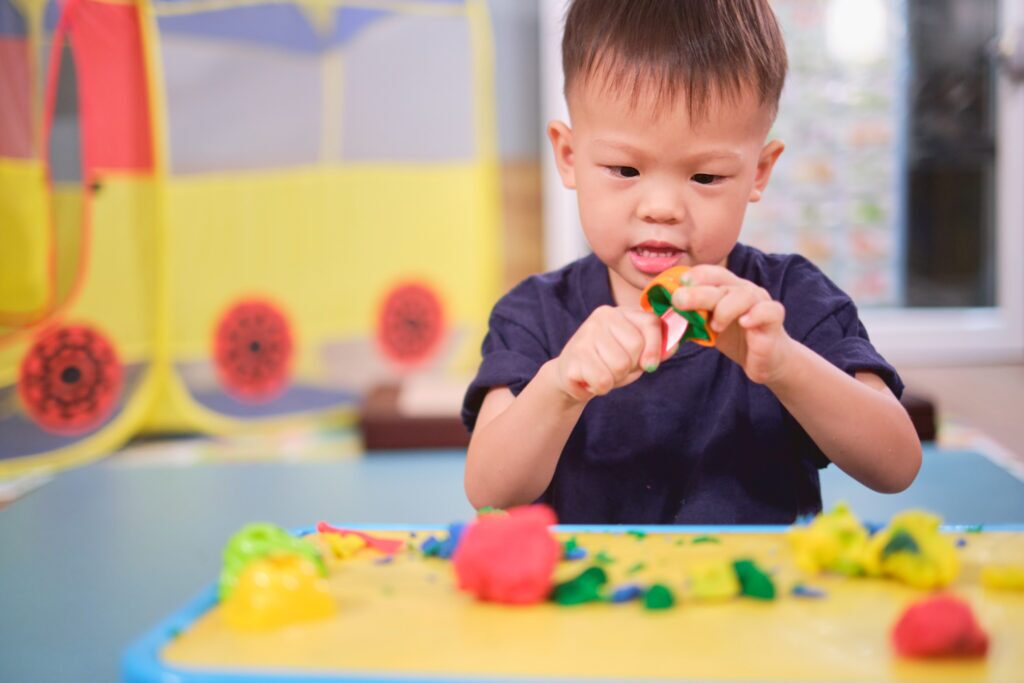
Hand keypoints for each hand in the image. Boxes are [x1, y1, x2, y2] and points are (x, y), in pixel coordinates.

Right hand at [553, 306, 662, 401]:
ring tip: (603, 373)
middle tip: (616, 368)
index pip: (651, 323)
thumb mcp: (635, 354)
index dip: (656, 348)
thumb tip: (673, 346)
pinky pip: (603, 380)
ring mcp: (586, 334)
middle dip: (631, 367)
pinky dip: (601, 388)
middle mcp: (603, 317)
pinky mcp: (574, 355)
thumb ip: (655, 349)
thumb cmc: (608, 363)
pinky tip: (591, 380)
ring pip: (619, 365)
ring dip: (615, 379)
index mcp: (621, 313)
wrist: (571, 376)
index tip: (650, 365)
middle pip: (636, 347)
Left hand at [671, 265, 794, 384]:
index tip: (677, 284)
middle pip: (722, 284)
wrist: (765, 360)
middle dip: (698, 292)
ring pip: (744, 295)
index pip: (711, 273)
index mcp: (727, 288)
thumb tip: (660, 311)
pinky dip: (755, 315)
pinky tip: (744, 322)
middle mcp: (744, 290)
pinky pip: (768, 311)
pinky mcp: (774, 319)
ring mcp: (760, 303)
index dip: (695, 276)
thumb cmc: (734, 338)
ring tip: (715, 326)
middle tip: (679, 300)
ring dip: (725, 309)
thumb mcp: (707, 326)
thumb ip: (691, 316)